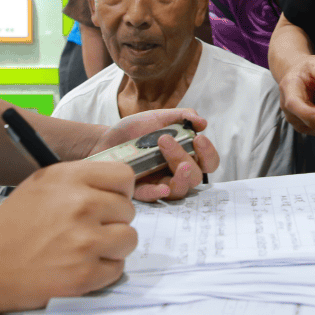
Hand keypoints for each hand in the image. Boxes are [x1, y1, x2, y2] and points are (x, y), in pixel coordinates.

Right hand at [0, 160, 136, 310]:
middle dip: (113, 220)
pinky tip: (80, 266)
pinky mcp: (84, 274)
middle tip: (89, 229)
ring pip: (128, 239)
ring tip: (86, 248)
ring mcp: (85, 241)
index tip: (110, 201)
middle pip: (128, 210)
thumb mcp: (43, 183)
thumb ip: (80, 180)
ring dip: (112, 246)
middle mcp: (81, 205)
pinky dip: (103, 271)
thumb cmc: (12, 224)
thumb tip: (115, 186)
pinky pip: (117, 269)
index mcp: (70, 178)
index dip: (120, 191)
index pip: (124, 176)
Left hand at [93, 108, 218, 200]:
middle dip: (186, 159)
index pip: (208, 162)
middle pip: (195, 178)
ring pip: (179, 191)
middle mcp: (176, 172)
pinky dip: (158, 193)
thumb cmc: (136, 129)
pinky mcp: (141, 191)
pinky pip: (153, 198)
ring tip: (165, 156)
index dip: (208, 154)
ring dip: (178, 177)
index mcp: (186, 155)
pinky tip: (162, 187)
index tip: (198, 139)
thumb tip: (203, 122)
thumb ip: (182, 117)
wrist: (106, 138)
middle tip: (165, 140)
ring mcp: (160, 183)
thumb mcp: (159, 117)